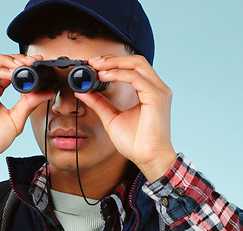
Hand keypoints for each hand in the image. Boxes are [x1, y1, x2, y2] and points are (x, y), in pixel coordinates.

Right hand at [0, 53, 53, 179]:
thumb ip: (29, 103)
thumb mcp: (16, 119)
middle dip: (14, 58)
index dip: (21, 63)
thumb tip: (47, 91)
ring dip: (6, 60)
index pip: (5, 68)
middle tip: (32, 61)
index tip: (37, 63)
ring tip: (22, 66)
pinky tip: (12, 75)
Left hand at [76, 55, 176, 181]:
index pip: (133, 67)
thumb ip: (99, 102)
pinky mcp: (156, 98)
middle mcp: (157, 88)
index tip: (94, 65)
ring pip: (137, 64)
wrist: (149, 159)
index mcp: (149, 91)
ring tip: (96, 66)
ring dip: (114, 62)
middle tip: (93, 62)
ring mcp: (159, 92)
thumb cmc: (136, 143)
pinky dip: (118, 74)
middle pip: (136, 60)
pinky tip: (103, 76)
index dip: (113, 62)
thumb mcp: (111, 118)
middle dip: (112, 58)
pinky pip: (135, 78)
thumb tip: (83, 91)